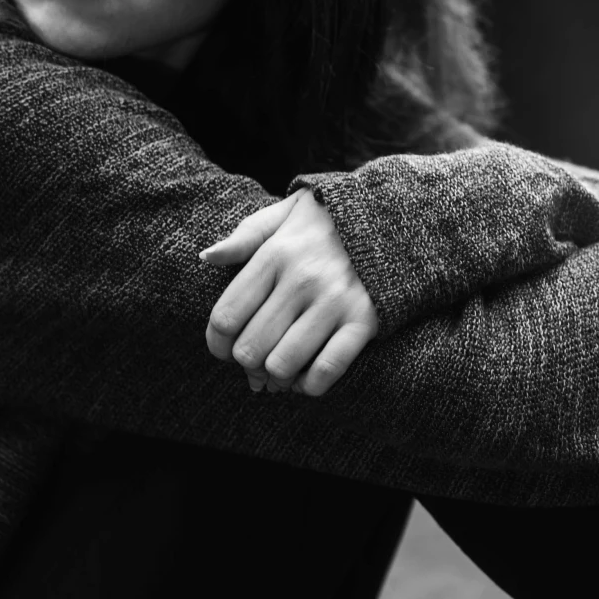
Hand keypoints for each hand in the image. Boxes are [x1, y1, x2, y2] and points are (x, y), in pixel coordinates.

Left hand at [198, 190, 379, 395]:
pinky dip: (310, 385)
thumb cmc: (328, 222)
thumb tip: (206, 257)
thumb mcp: (284, 213)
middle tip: (253, 364)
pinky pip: (327, 371)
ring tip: (279, 372)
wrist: (393, 219)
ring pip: (282, 365)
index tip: (223, 349)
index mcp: (275, 254)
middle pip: (249, 348)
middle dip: (245, 366)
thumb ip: (245, 235)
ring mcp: (334, 302)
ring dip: (276, 378)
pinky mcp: (364, 321)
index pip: (225, 317)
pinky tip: (306, 379)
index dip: (216, 345)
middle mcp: (302, 279)